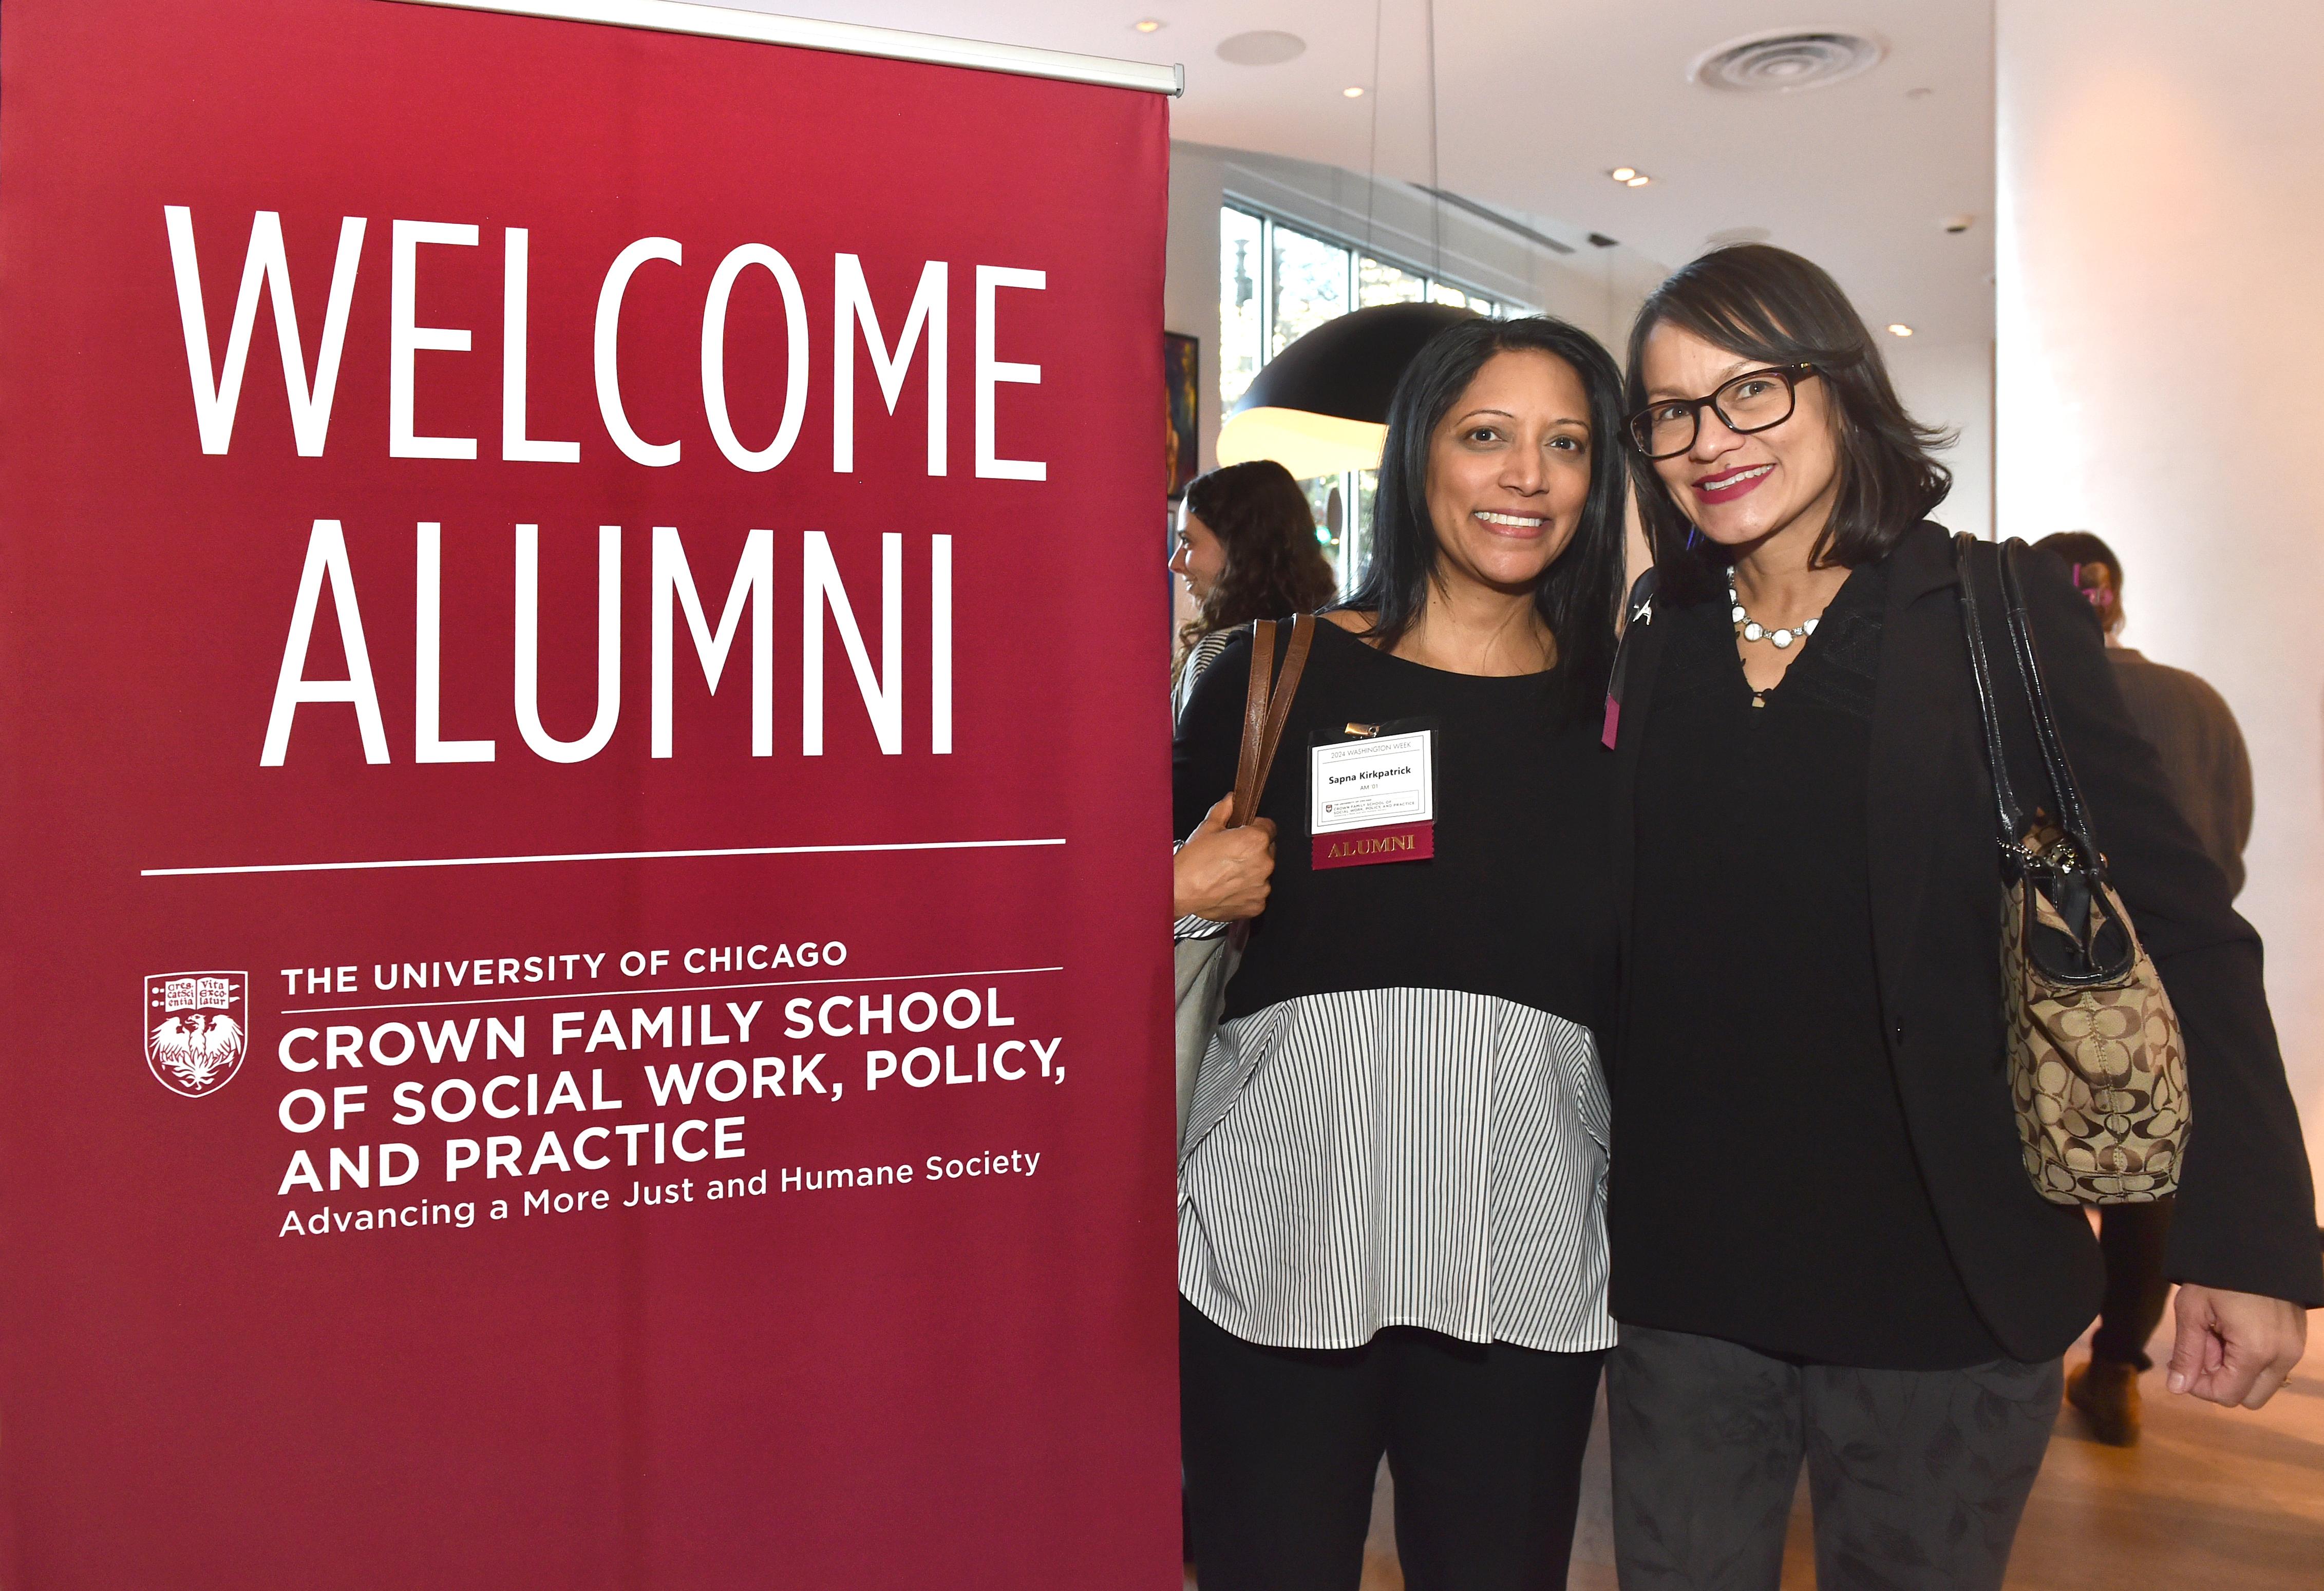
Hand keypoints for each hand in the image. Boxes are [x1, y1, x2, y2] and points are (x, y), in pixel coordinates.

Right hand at [1173, 796, 1275, 921]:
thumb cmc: (1192, 863)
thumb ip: (1225, 809)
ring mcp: (1262, 886)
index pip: (1269, 827)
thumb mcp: (1207, 827)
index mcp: (1255, 840)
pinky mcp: (1257, 904)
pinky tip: (1229, 886)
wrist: (1180, 892)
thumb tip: (1233, 800)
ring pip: (1262, 872)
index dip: (1255, 827)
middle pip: (1267, 850)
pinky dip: (1247, 890)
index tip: (1245, 832)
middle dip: (1253, 850)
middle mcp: (1264, 863)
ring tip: (1227, 872)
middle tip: (1231, 853)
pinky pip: (1257, 892)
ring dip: (1251, 870)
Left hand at [2166, 1283, 2307, 1407]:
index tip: (2186, 1362)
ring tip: (2219, 1335)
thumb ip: (2186, 1353)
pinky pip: (2273, 1367)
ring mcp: (2295, 1350)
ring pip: (2262, 1384)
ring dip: (2236, 1370)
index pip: (2227, 1395)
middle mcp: (2283, 1357)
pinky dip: (2251, 1359)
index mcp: (2257, 1352)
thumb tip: (2177, 1389)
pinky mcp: (2297, 1341)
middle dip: (2221, 1381)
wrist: (2254, 1244)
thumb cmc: (2216, 1275)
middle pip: (2248, 1398)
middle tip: (2205, 1346)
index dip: (2200, 1386)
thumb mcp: (2192, 1311)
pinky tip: (2235, 1330)